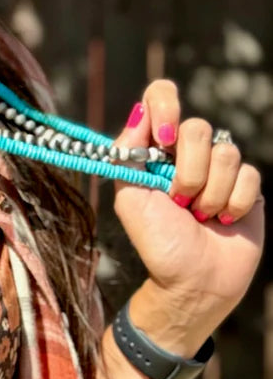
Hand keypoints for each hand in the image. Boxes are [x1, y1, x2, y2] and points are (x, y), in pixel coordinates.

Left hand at [111, 81, 263, 351]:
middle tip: (179, 202)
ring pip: (227, 153)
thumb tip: (140, 112)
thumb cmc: (158, 243)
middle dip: (188, 173)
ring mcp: (220, 168)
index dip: (165, 106)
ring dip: (210, 194)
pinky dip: (233, 203)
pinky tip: (223, 220)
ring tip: (199, 217)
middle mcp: (188, 152)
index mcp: (156, 149)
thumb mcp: (130, 198)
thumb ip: (128, 154)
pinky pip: (249, 174)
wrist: (193, 282)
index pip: (161, 96)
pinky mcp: (247, 186)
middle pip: (198, 127)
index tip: (163, 138)